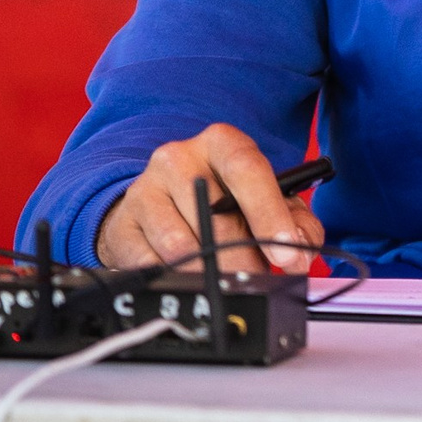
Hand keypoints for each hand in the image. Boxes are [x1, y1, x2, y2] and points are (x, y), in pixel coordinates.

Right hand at [95, 123, 323, 272]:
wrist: (161, 206)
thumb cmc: (223, 203)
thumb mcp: (267, 202)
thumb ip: (297, 223)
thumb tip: (299, 255)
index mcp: (222, 143)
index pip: (248, 170)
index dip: (270, 215)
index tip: (286, 253)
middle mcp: (179, 158)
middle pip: (216, 216)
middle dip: (244, 258)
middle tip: (257, 278)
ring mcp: (145, 189)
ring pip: (182, 245)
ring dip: (209, 271)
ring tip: (223, 277)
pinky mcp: (122, 224)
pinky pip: (152, 264)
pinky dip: (175, 278)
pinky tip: (186, 274)